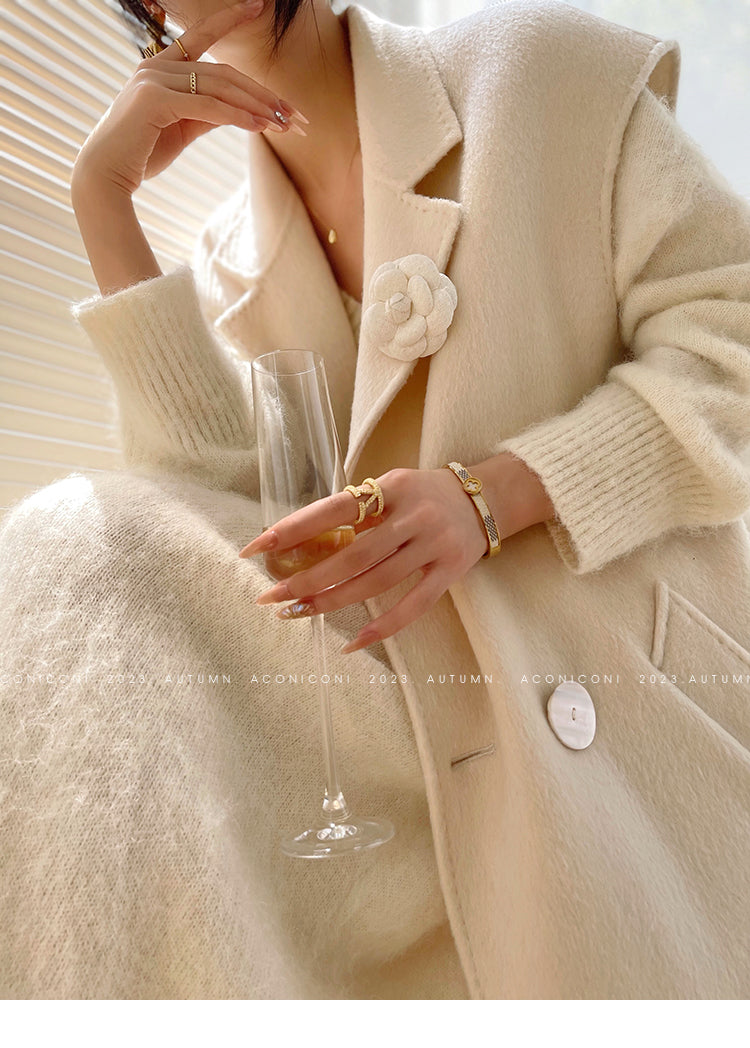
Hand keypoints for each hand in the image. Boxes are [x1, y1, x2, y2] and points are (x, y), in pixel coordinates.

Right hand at [71, 0, 306, 198]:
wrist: (107, 177)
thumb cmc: (141, 156)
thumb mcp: (180, 129)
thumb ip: (205, 114)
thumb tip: (237, 112)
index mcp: (159, 69)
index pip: (200, 38)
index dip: (229, 19)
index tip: (257, 5)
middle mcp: (155, 68)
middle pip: (222, 72)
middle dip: (261, 93)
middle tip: (293, 113)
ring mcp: (153, 80)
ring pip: (219, 88)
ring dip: (257, 107)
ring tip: (283, 124)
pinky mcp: (155, 100)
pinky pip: (208, 107)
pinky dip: (238, 117)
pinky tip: (260, 127)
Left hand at [239, 454, 553, 651]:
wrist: (487, 497)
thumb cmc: (425, 493)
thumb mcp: (392, 485)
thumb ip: (357, 510)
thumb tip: (301, 540)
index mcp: (391, 488)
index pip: (334, 509)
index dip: (293, 529)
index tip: (256, 547)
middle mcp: (412, 516)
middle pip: (352, 555)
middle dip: (307, 578)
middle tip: (271, 596)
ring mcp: (433, 546)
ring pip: (375, 583)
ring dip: (332, 602)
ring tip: (297, 613)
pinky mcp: (449, 573)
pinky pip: (412, 607)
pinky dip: (381, 628)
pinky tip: (352, 644)